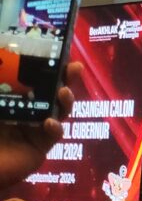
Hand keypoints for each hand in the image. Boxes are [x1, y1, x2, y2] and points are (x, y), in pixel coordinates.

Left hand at [0, 62, 81, 188]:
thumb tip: (1, 61)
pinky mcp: (38, 148)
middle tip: (75, 68)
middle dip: (64, 78)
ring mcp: (31, 129)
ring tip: (64, 93)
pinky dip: (54, 128)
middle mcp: (22, 110)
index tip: (58, 53)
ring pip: (56, 111)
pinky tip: (50, 123)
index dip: (45, 65)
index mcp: (8, 97)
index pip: (29, 77)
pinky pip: (52, 136)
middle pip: (48, 91)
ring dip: (65, 101)